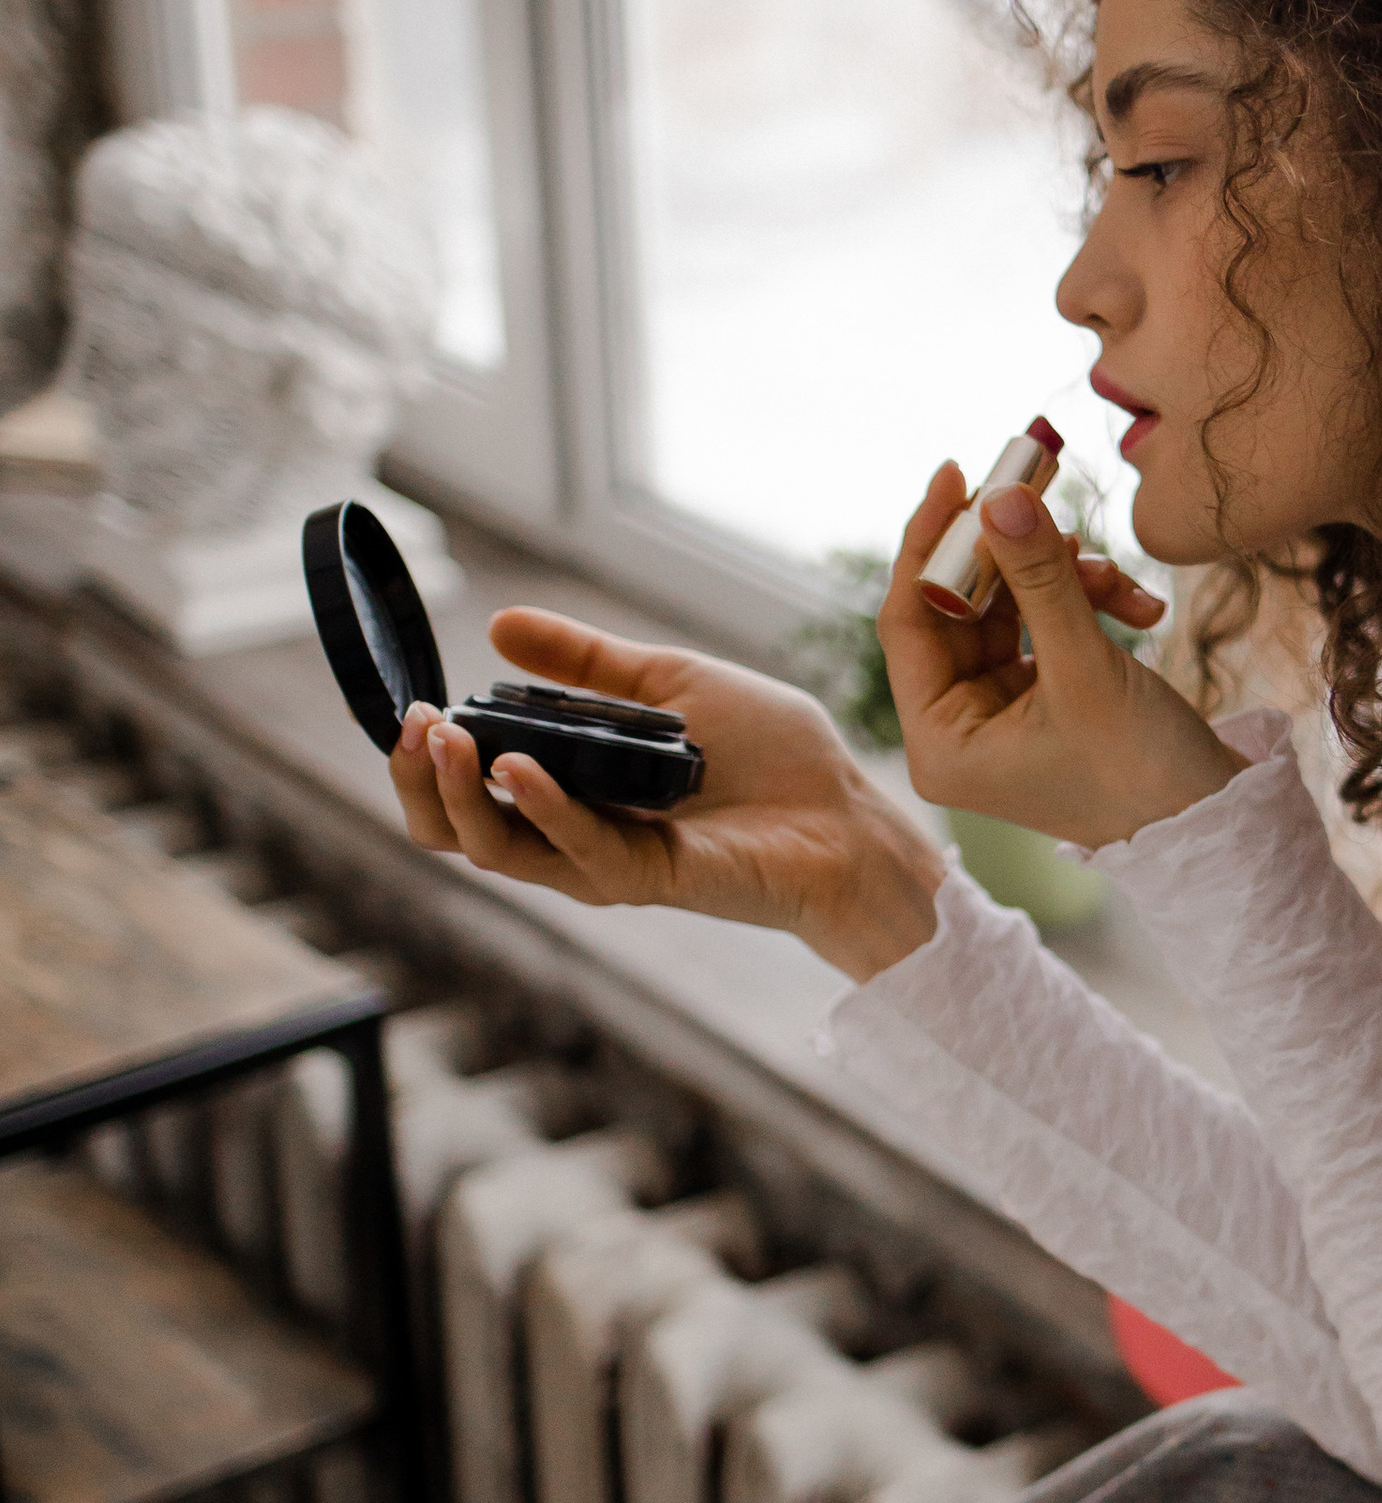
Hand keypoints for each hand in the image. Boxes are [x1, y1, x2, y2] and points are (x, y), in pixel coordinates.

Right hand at [386, 608, 950, 983]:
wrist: (849, 809)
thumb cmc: (774, 756)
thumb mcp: (668, 684)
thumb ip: (585, 663)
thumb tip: (496, 625)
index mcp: (571, 791)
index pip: (468, 790)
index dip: (425, 756)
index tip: (412, 703)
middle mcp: (576, 834)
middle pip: (460, 832)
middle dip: (419, 781)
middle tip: (411, 723)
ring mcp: (608, 862)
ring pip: (500, 850)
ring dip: (460, 794)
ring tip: (441, 737)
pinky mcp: (651, 877)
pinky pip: (577, 851)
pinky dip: (543, 808)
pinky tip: (517, 767)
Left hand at [880, 462, 1243, 849]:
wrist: (1215, 825)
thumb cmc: (1142, 772)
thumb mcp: (1085, 666)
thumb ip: (1040, 578)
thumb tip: (1000, 496)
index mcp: (939, 742)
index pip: (907, 620)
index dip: (929, 542)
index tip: (957, 473)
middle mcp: (958, 728)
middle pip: (959, 605)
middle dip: (1009, 552)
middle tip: (1038, 485)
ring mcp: (1000, 712)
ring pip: (1011, 607)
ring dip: (1065, 578)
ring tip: (1114, 576)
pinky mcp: (1043, 698)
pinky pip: (1047, 624)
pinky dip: (1088, 603)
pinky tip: (1139, 607)